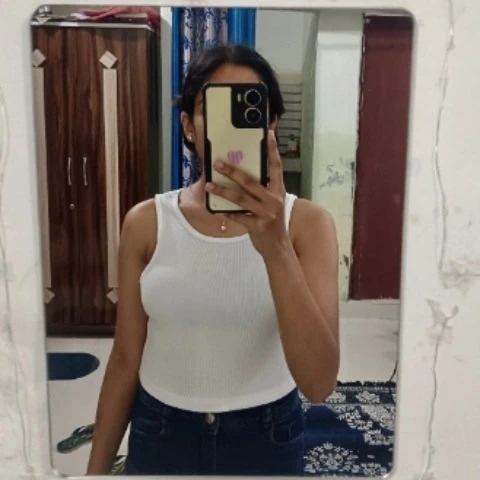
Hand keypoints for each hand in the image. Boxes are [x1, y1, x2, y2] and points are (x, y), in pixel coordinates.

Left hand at [205, 130, 290, 258]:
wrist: (279, 247)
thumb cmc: (272, 222)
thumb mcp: (272, 203)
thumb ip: (262, 189)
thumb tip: (240, 173)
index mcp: (279, 191)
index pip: (276, 166)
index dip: (272, 150)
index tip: (268, 134)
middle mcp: (274, 200)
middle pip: (251, 181)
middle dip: (233, 171)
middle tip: (218, 163)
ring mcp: (266, 214)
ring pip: (241, 199)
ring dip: (223, 190)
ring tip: (210, 184)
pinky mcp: (257, 226)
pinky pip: (237, 217)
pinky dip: (224, 212)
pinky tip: (213, 209)